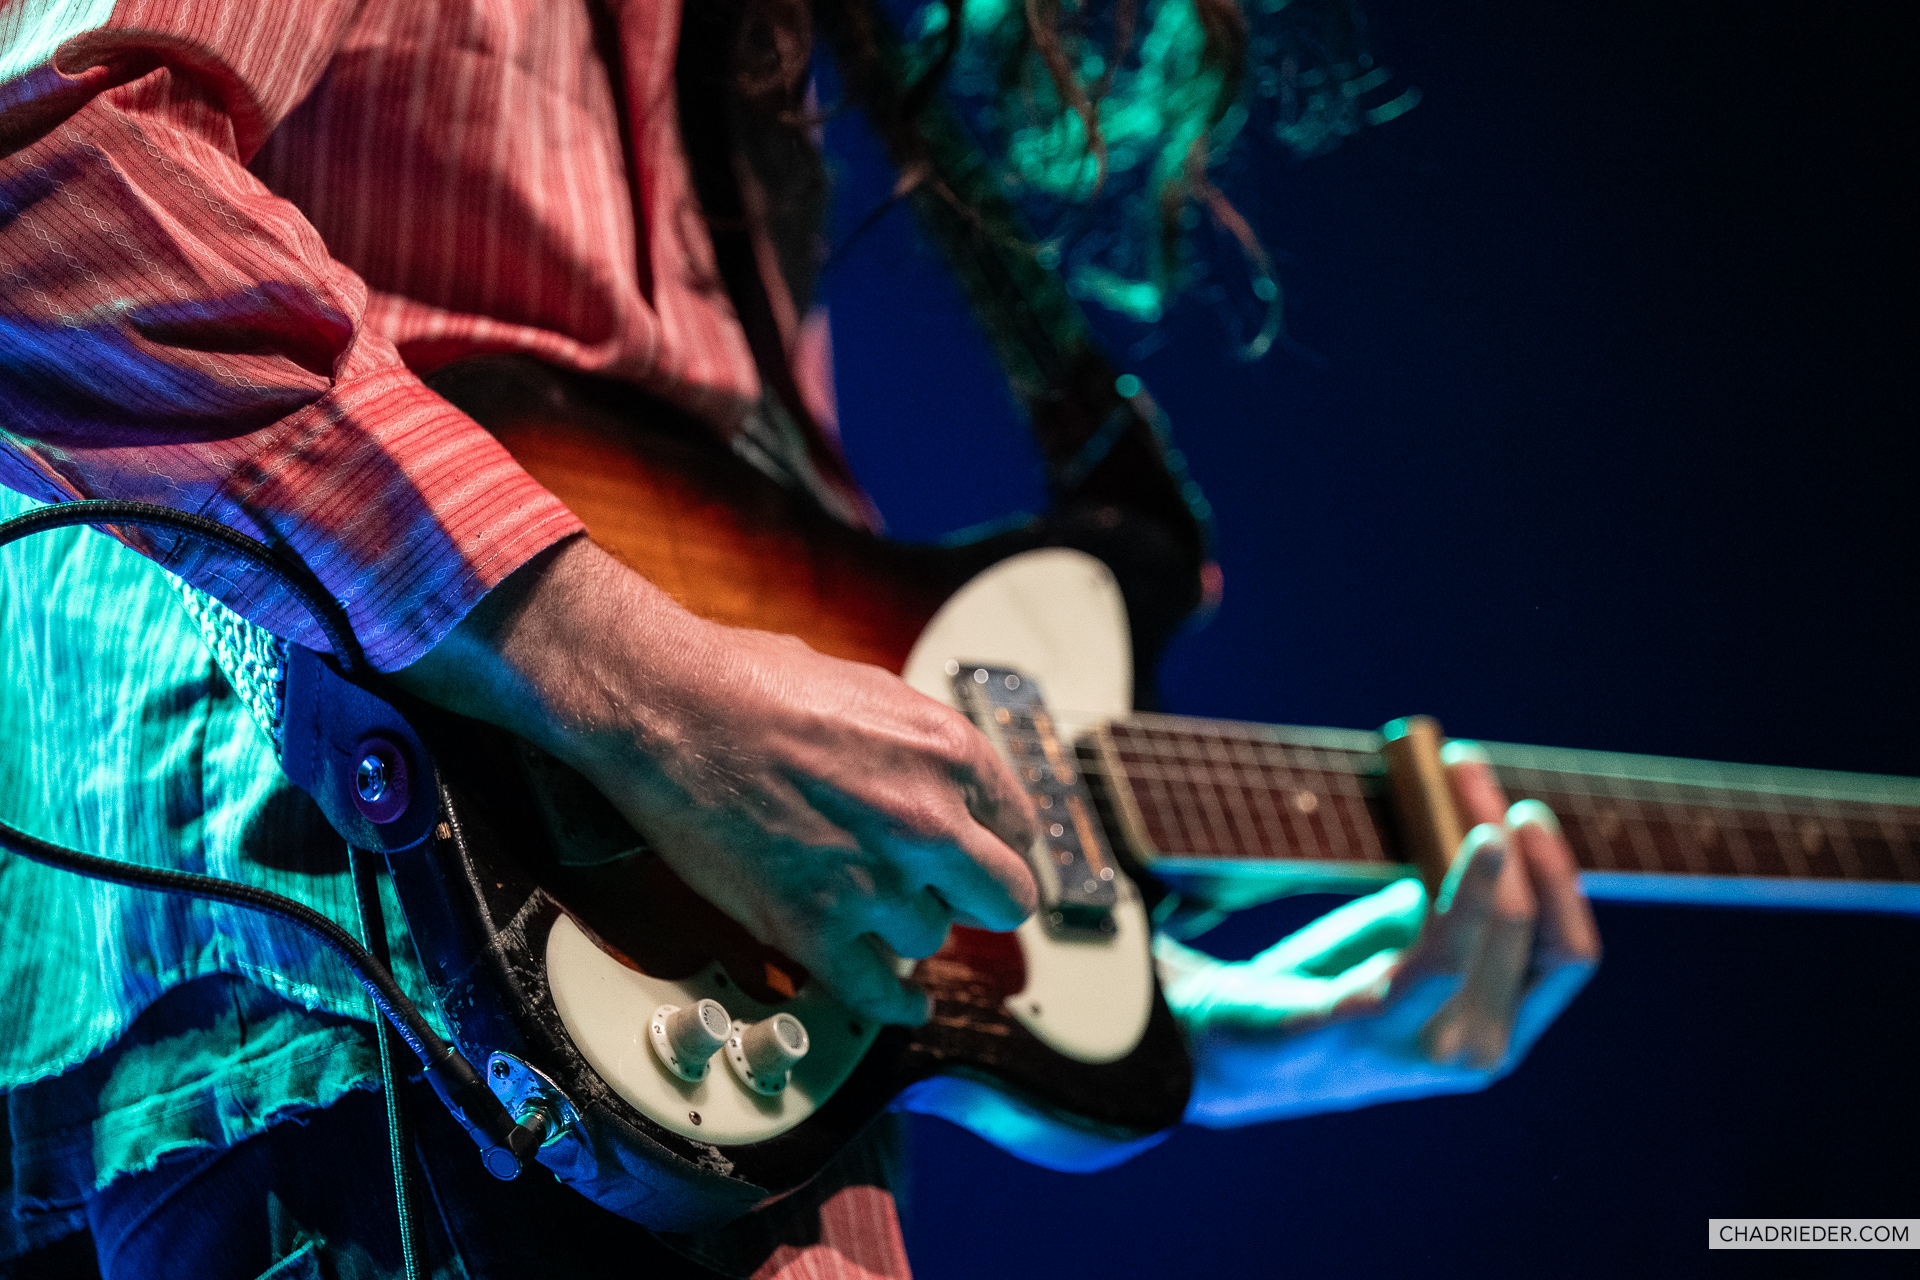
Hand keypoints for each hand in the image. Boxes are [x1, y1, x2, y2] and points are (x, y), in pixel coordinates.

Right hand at [393, 537, 1038, 1026]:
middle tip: (955, 895)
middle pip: (1004, 898)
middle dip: (979, 897)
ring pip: (934, 941)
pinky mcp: (812, 927)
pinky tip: (900, 1000)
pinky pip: (879, 994)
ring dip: (908, 929)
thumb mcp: (868, 689)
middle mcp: (927, 821)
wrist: (661, 706)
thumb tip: (947, 783)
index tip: (980, 854)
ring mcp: (872, 881)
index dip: (995, 842)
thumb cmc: (749, 681)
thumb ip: (922, 747)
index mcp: (949, 751)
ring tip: (878, 910)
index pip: (1019, 825)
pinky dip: (894, 1004)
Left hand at [1158, 742, 1600, 1124]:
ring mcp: (1426, 1049)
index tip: (1527, 808)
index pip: (1568, 954)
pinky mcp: (1368, 1026)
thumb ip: (1453, 898)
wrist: (1222, 1041)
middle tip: (1466, 763)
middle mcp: (1476, 1052)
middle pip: (1531, 926)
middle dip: (1511, 832)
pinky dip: (1470, 890)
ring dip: (1481, 832)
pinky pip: (1442, 954)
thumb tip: (1477, 814)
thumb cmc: (1324, 983)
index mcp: (1496, 1032)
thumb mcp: (1406, 938)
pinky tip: (1475, 840)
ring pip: (1498, 929)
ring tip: (1454, 771)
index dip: (1559, 876)